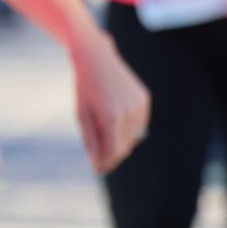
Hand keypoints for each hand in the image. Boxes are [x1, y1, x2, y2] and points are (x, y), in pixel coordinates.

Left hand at [72, 38, 149, 173]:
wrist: (97, 58)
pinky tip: (115, 118)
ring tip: (104, 131)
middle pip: (124, 147)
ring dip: (120, 141)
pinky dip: (128, 127)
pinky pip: (139, 123)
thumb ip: (90, 141)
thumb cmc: (85, 88)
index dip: (105, 164)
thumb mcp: (81, 116)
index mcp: (111, 119)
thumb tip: (97, 163)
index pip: (113, 153)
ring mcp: (139, 105)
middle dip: (112, 155)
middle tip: (99, 156)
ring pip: (133, 137)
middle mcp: (129, 113)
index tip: (97, 169)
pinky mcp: (144, 99)